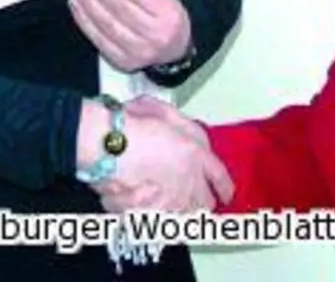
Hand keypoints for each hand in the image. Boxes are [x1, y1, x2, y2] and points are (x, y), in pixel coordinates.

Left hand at [69, 0, 191, 72]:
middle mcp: (154, 34)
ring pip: (104, 21)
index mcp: (168, 13)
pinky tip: (75, 2)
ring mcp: (137, 51)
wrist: (175, 52)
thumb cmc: (167, 18)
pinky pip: (97, 37)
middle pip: (117, 5)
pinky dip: (83, 18)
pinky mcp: (122, 61)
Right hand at [95, 97, 219, 212]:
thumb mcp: (167, 114)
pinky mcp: (144, 217)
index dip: (225, 187)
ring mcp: (166, 205)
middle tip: (191, 195)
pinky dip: (148, 213)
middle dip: (201, 201)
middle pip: (204, 205)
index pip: (220, 179)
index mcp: (196, 158)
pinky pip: (153, 220)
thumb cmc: (133, 125)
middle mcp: (186, 185)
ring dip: (177, 209)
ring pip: (181, 216)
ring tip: (163, 199)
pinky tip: (139, 202)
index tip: (226, 193)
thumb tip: (190, 138)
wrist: (108, 145)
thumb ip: (185, 130)